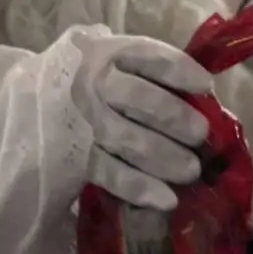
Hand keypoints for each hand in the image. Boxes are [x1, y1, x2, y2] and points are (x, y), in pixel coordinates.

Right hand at [68, 29, 212, 211]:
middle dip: (173, 116)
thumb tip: (206, 101)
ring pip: (123, 138)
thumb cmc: (104, 84)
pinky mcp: (76, 158)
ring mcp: (82, 123)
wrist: (46, 104)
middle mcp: (92, 84)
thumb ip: (161, 77)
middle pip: (135, 98)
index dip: (179, 70)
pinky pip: (108, 172)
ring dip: (162, 156)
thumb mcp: (126, 66)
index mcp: (108, 54)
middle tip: (200, 134)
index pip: (147, 56)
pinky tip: (166, 199)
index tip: (206, 86)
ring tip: (191, 170)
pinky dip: (138, 186)